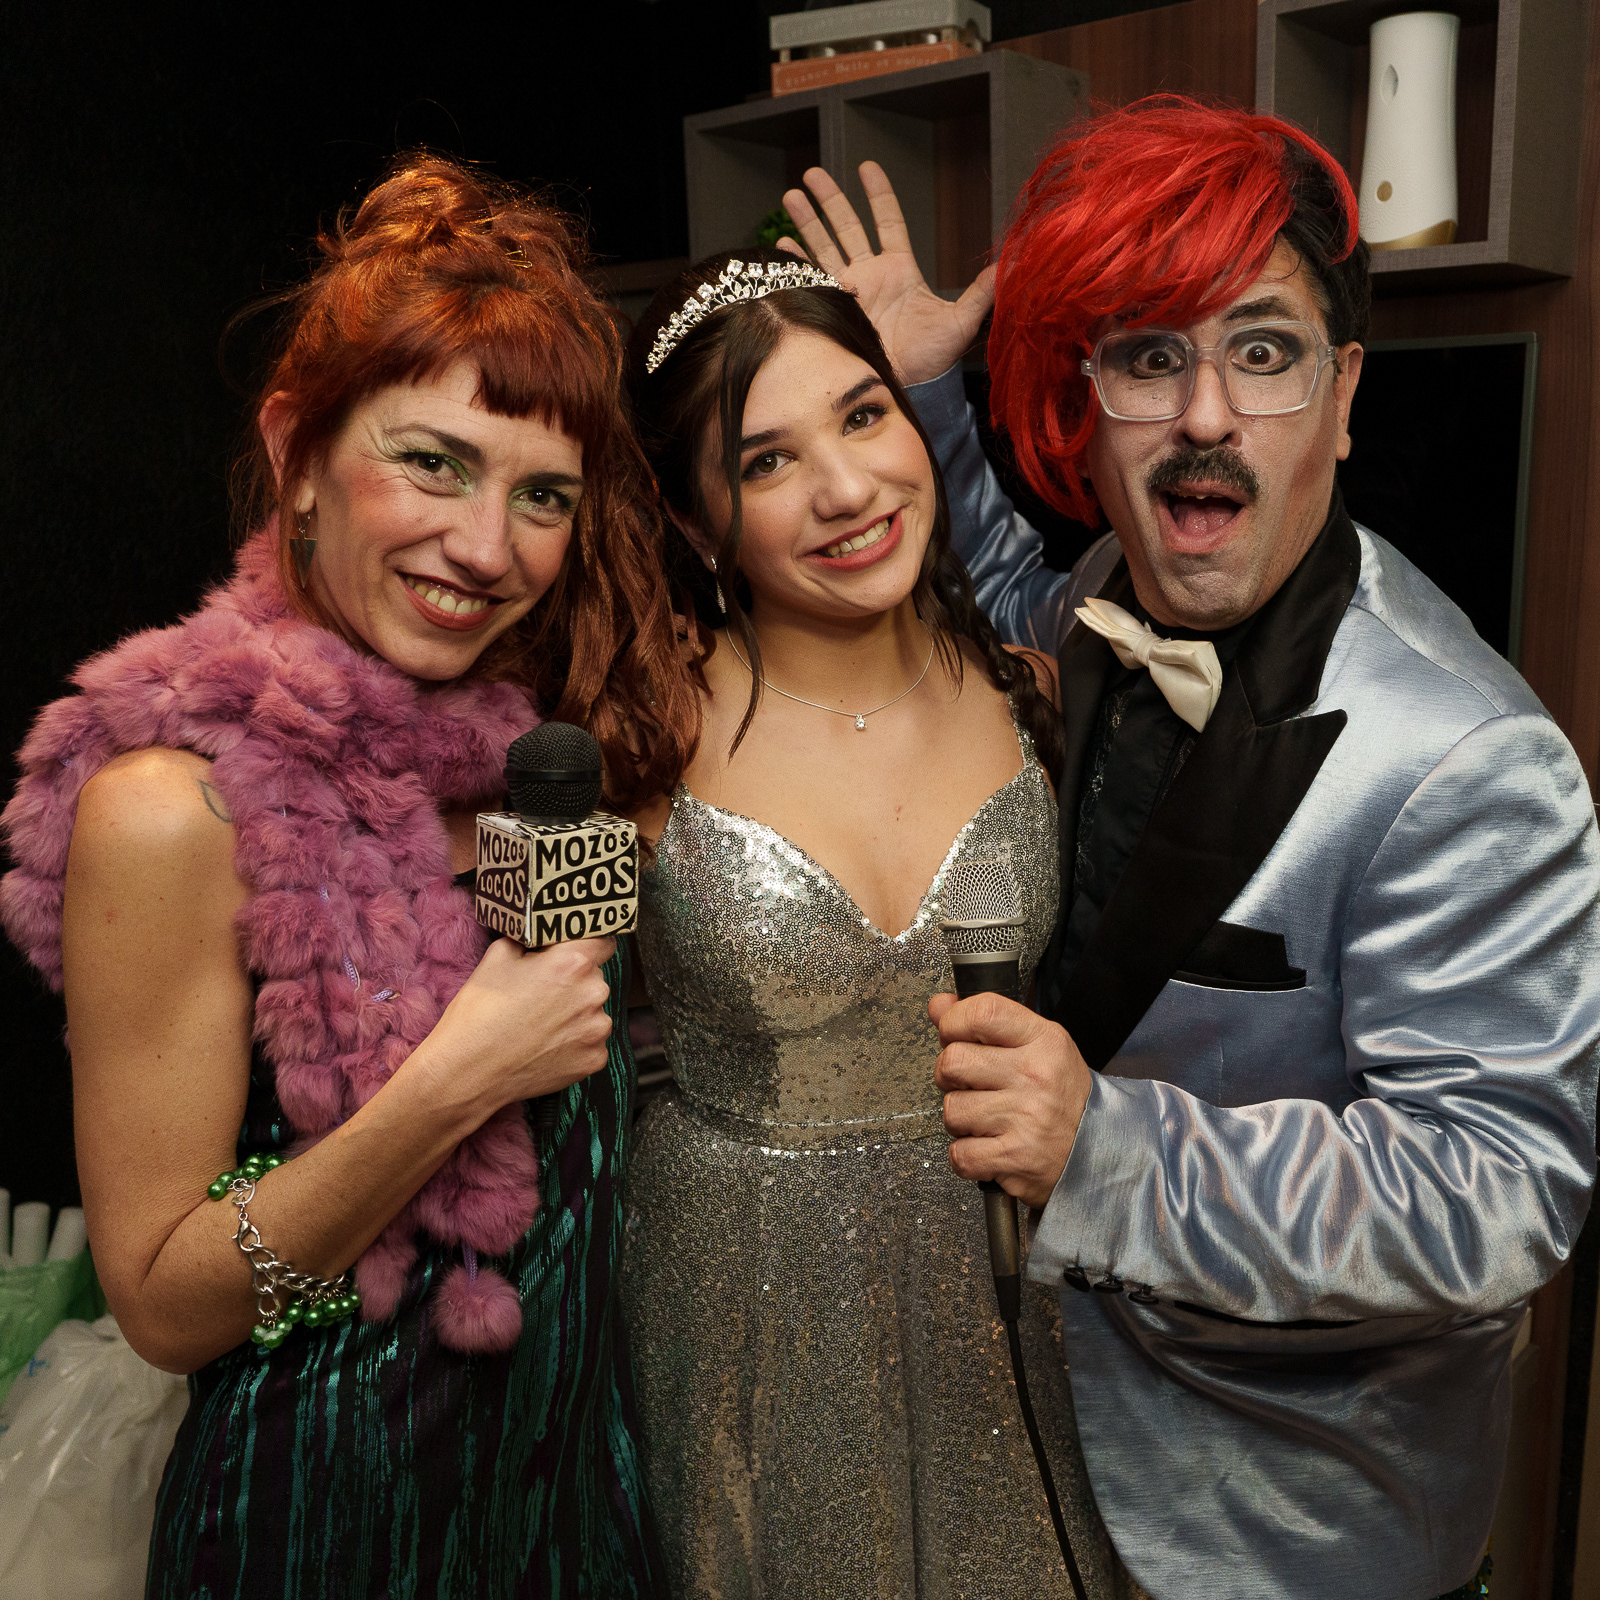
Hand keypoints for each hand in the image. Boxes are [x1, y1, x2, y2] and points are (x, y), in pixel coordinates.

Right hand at [421, 936, 616, 1111]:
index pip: (602, 940)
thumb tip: (541, 937)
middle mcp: (593, 994)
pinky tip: (546, 1046)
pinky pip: (592, 1042)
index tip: (575, 952)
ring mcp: (597, 1030)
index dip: (587, 944)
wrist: (468, 1071)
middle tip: (542, 994)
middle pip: (595, 977)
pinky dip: (575, 1042)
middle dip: (574, 981)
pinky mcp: (594, 1060)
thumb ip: (530, 940)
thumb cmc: (479, 1013)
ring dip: (577, 1013)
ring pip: (595, 1011)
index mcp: (573, 963)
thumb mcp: (497, 957)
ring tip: (541, 1024)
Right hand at [780, 162, 995, 385]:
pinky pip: (812, 282)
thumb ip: (981, 291)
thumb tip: (1009, 263)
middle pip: (847, 226)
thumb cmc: (935, 359)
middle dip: (830, 199)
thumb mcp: (961, 322)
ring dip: (807, 222)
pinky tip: (782, 247)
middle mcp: (871, 274)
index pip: (888, 221)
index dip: (878, 194)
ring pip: (824, 247)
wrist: (907, 388)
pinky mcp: (833, 310)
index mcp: (900, 269)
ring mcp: (849, 291)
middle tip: (813, 174)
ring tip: (790, 195)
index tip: (867, 168)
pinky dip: (796, 265)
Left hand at [929, 991, 1091, 1208]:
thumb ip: (985, 1022)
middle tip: (968, 1084)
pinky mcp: (1016, 1158)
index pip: (982, 1012)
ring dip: (960, 1119)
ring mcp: (1026, 1118)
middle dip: (949, 1076)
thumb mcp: (1036, 1044)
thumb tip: (939, 1005)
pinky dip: (966, 1156)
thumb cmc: (1063, 1095)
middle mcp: (1035, 1076)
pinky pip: (960, 1154)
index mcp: (1043, 1041)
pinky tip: (988, 1146)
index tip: (952, 1034)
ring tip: (985, 1118)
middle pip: (953, 1062)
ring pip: (951, 1110)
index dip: (953, 1022)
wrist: (1103, 1148)